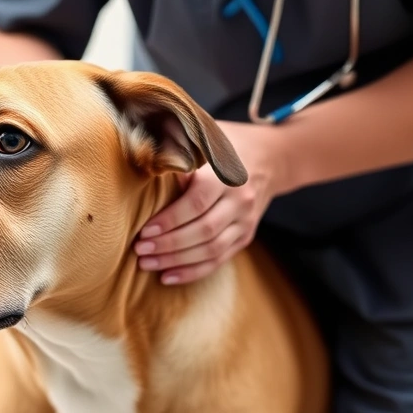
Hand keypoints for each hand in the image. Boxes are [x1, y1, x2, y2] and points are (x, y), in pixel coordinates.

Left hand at [134, 121, 289, 284]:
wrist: (273, 157)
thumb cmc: (226, 144)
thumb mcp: (206, 135)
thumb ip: (178, 146)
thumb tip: (142, 155)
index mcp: (227, 175)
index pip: (198, 203)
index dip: (171, 219)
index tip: (144, 230)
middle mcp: (240, 200)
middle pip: (204, 230)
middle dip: (169, 244)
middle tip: (140, 250)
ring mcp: (245, 222)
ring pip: (211, 250)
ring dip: (177, 261)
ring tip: (147, 264)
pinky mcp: (245, 237)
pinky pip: (219, 260)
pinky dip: (192, 272)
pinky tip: (167, 277)